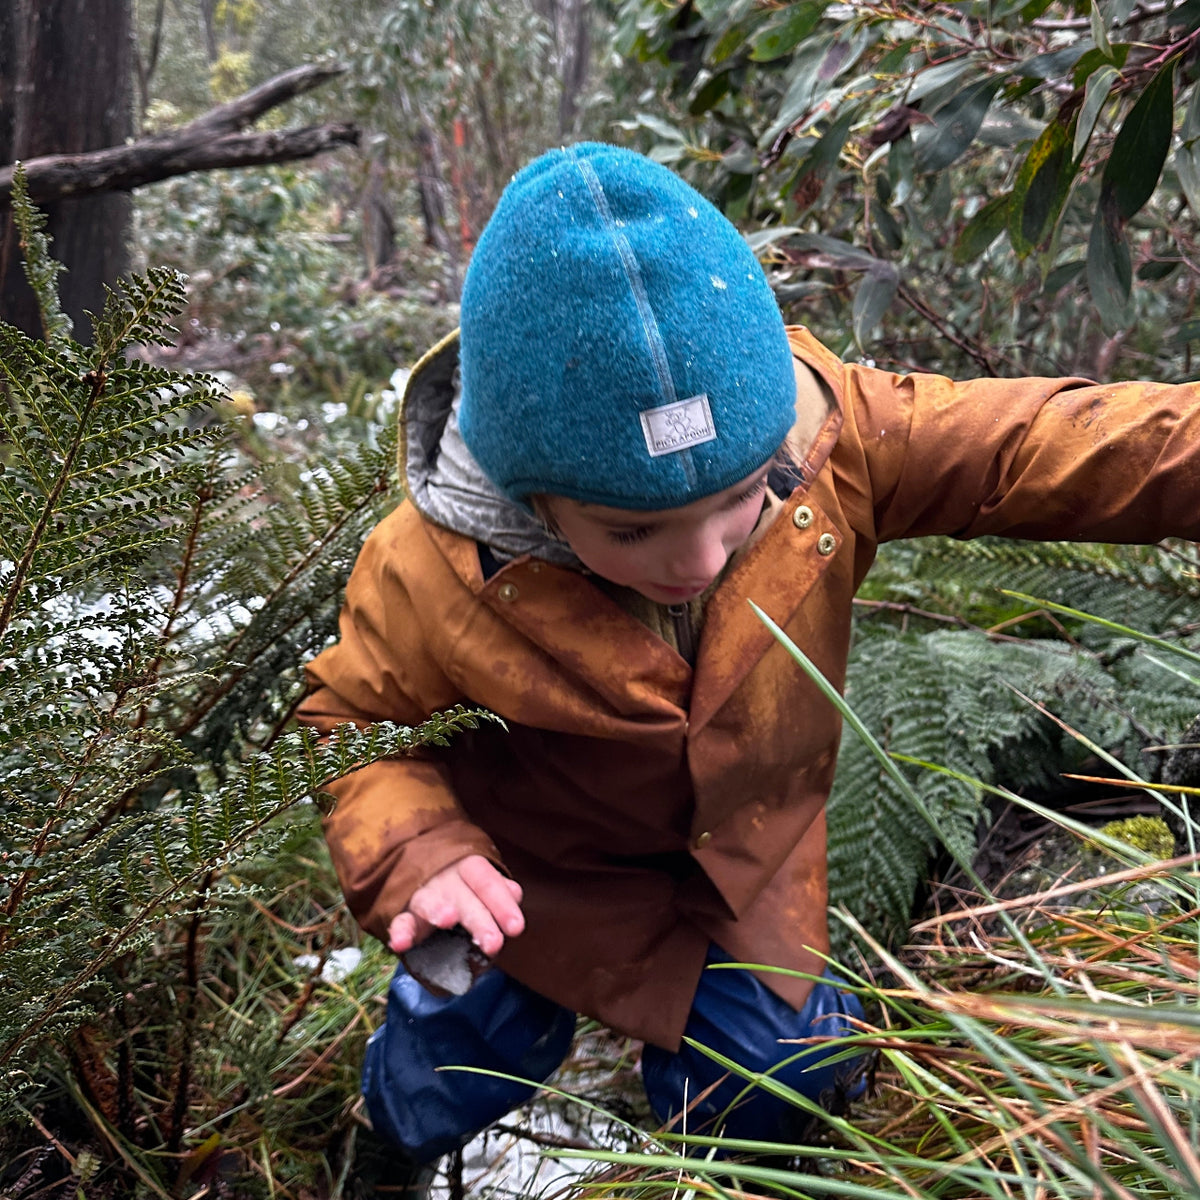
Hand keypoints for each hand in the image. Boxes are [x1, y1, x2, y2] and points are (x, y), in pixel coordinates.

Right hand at [387, 855, 523, 957]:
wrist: (419, 870)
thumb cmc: (462, 885)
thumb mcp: (482, 883)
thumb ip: (499, 890)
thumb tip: (515, 894)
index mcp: (468, 868)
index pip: (487, 882)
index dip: (502, 903)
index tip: (515, 928)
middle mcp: (445, 878)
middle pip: (464, 896)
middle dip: (479, 919)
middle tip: (493, 943)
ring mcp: (422, 895)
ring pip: (428, 900)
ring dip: (437, 909)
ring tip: (447, 920)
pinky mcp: (403, 914)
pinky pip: (400, 921)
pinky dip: (399, 932)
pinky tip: (400, 943)